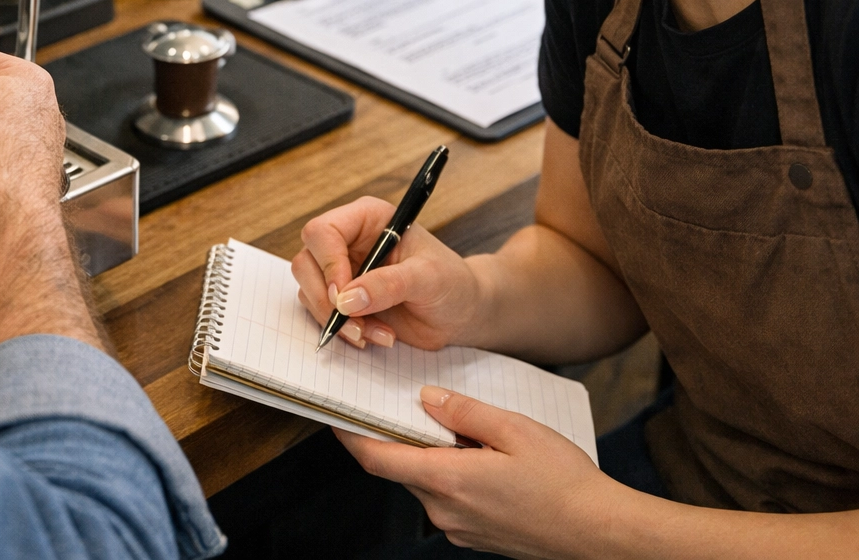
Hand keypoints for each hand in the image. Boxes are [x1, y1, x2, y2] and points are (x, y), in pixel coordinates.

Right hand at [291, 196, 482, 349]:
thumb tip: (346, 299)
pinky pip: (322, 313)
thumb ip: (388, 284)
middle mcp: (348, 241)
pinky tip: (375, 336)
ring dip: (337, 320)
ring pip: (309, 290)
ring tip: (375, 333)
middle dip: (326, 299)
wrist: (461, 312)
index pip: (323, 232)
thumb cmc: (452, 283)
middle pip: (306, 262)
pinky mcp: (343, 299)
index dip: (327, 263)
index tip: (343, 296)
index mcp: (367, 220)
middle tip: (354, 323)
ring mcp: (342, 270)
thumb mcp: (428, 278)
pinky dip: (344, 331)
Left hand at [337, 387, 620, 557]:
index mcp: (448, 480)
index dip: (350, 436)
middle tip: (414, 405)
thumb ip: (465, 412)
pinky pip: (448, 500)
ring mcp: (458, 529)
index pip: (377, 459)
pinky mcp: (474, 536)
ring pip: (427, 483)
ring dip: (433, 457)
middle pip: (402, 468)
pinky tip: (483, 461)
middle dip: (404, 438)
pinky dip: (452, 476)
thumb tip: (426, 400)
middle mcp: (444, 511)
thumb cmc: (565, 483)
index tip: (336, 414)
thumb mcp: (515, 431)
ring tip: (465, 432)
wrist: (601, 536)